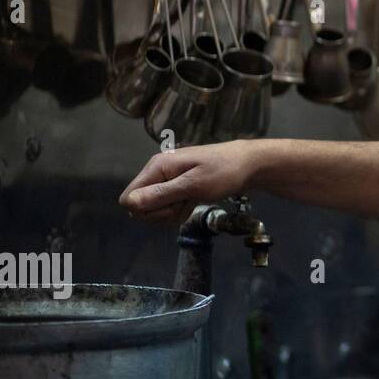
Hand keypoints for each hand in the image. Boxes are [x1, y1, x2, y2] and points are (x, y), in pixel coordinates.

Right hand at [120, 141, 257, 223]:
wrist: (250, 165)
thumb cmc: (224, 172)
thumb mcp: (194, 185)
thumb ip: (162, 194)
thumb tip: (129, 204)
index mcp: (157, 167)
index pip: (128, 199)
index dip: (146, 210)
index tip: (170, 206)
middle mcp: (158, 173)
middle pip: (141, 207)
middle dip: (162, 213)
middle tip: (185, 203)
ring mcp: (168, 180)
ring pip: (156, 210)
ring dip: (174, 212)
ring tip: (194, 200)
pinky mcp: (178, 188)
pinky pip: (169, 207)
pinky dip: (181, 209)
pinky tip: (195, 202)